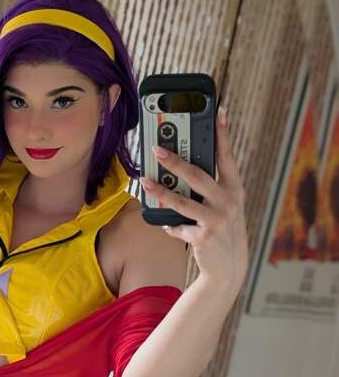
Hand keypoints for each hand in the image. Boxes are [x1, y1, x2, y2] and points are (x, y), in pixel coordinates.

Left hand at [139, 106, 248, 290]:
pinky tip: (165, 225)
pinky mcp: (203, 238)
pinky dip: (169, 225)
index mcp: (233, 188)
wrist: (228, 266)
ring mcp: (216, 220)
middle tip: (156, 150)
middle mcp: (228, 201)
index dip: (222, 133)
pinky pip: (178, 226)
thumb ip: (208, 186)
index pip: (227, 155)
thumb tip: (179, 167)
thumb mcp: (223, 205)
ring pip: (182, 201)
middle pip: (198, 175)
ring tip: (144, 181)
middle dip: (175, 161)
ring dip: (160, 191)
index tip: (218, 110)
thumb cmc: (221, 228)